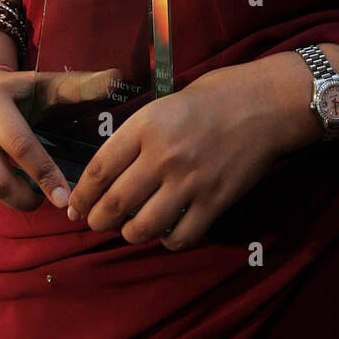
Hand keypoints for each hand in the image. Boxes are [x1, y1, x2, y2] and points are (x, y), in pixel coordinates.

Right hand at [0, 67, 121, 212]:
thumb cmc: (23, 96)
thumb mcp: (51, 87)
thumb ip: (84, 86)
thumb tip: (120, 80)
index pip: (21, 147)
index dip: (45, 175)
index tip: (66, 198)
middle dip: (27, 198)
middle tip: (42, 200)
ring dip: (3, 196)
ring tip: (15, 181)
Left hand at [68, 62, 291, 249]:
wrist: (264, 104)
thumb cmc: (213, 98)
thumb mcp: (165, 105)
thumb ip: (137, 136)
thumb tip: (109, 172)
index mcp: (145, 127)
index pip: (97, 171)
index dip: (80, 196)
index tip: (74, 208)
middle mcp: (163, 156)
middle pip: (114, 204)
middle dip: (97, 221)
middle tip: (96, 223)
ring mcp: (189, 182)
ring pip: (142, 228)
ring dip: (129, 234)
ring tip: (129, 230)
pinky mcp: (214, 201)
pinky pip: (180, 237)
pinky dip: (168, 241)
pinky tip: (167, 231)